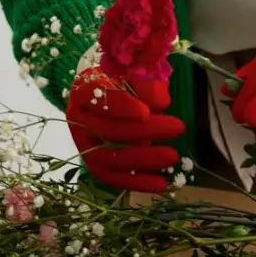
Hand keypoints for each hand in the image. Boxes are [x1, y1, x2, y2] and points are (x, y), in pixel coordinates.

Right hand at [66, 67, 184, 192]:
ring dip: (143, 160)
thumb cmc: (120, 80)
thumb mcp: (132, 73)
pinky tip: (161, 183)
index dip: (122, 107)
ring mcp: (84, 146)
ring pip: (110, 158)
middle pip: (109, 130)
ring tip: (172, 156)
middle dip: (145, 132)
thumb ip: (146, 83)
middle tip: (177, 127)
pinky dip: (137, 182)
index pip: (99, 98)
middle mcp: (78, 120)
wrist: (103, 95)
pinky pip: (113, 178)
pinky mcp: (95, 166)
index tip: (146, 112)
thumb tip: (162, 104)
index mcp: (83, 90)